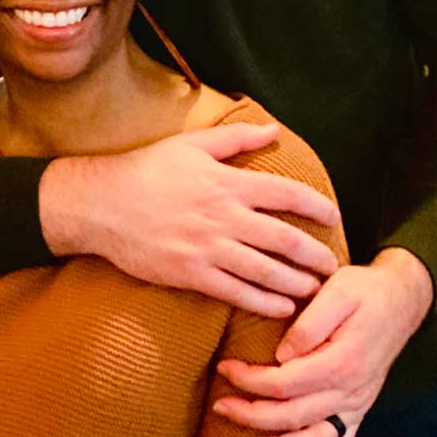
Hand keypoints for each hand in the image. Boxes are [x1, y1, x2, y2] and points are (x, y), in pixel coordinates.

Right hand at [38, 122, 341, 316]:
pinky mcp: (191, 274)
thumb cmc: (147, 169)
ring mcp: (208, 248)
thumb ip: (236, 139)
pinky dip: (265, 303)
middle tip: (334, 265)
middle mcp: (224, 216)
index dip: (317, 206)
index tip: (334, 216)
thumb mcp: (191, 144)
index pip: (287, 194)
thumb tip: (273, 129)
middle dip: (316, 255)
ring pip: (266, 271)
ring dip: (297, 284)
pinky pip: (237, 293)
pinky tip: (282, 308)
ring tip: (316, 290)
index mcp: (227, 182)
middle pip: (285, 239)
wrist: (102, 203)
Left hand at [213, 247, 433, 436]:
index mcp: (342, 361)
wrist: (401, 301)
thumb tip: (281, 354)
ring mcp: (356, 405)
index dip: (251, 380)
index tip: (224, 368)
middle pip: (293, 415)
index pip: (286, 382)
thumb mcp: (338, 290)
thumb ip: (310, 323)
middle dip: (251, 415)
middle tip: (219, 406)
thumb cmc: (364, 290)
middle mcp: (351, 391)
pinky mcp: (358, 410)